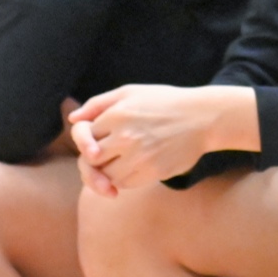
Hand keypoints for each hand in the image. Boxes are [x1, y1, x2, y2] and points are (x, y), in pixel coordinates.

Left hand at [68, 86, 257, 195]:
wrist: (204, 117)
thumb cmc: (165, 102)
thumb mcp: (131, 92)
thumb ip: (98, 104)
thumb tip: (73, 118)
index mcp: (117, 114)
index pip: (82, 136)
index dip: (82, 142)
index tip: (92, 145)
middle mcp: (126, 136)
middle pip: (90, 161)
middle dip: (91, 163)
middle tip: (101, 161)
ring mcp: (140, 156)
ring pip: (106, 176)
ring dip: (107, 174)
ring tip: (120, 163)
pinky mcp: (153, 171)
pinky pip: (125, 183)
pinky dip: (122, 180)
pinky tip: (133, 168)